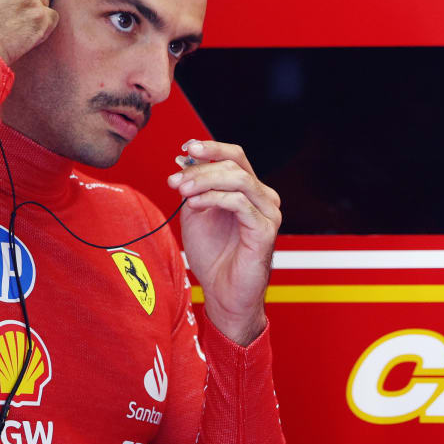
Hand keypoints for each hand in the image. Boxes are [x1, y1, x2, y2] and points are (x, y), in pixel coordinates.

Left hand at [166, 139, 280, 345]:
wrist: (223, 294)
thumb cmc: (214, 258)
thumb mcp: (196, 215)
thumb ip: (194, 188)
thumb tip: (184, 161)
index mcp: (250, 191)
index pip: (235, 157)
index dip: (211, 148)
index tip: (186, 149)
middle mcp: (263, 198)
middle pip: (235, 165)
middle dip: (201, 168)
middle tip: (175, 180)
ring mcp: (268, 213)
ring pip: (239, 179)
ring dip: (205, 181)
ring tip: (182, 191)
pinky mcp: (265, 229)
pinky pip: (240, 202)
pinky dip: (213, 198)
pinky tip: (194, 204)